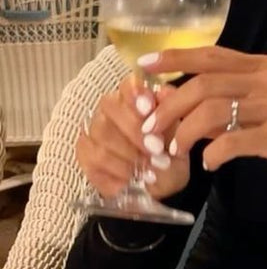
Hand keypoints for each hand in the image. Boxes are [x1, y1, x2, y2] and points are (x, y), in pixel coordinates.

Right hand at [76, 76, 189, 199]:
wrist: (162, 183)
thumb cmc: (170, 152)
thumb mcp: (179, 136)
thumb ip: (172, 114)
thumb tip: (164, 93)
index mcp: (136, 98)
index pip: (128, 85)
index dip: (135, 94)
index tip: (149, 109)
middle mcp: (110, 109)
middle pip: (111, 108)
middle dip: (135, 131)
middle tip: (157, 150)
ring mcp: (94, 131)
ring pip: (103, 135)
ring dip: (129, 155)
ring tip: (151, 170)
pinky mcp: (85, 154)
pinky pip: (95, 159)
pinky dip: (117, 172)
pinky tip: (133, 180)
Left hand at [137, 47, 266, 204]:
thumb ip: (236, 94)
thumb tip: (188, 99)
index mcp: (263, 66)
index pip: (210, 54)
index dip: (173, 57)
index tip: (143, 66)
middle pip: (203, 83)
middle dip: (168, 105)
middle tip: (151, 128)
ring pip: (212, 110)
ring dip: (184, 132)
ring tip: (174, 150)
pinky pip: (233, 141)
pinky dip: (213, 153)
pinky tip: (210, 163)